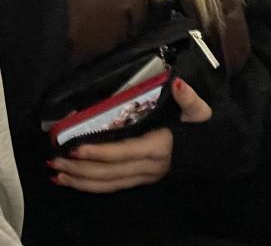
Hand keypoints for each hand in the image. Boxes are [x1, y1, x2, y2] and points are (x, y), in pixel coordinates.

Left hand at [49, 78, 211, 193]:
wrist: (217, 153)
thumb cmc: (204, 128)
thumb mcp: (200, 111)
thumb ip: (188, 98)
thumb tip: (177, 83)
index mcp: (158, 147)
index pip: (124, 152)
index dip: (100, 153)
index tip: (75, 149)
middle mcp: (148, 166)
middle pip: (109, 172)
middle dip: (80, 169)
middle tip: (53, 160)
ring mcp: (143, 176)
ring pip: (108, 183)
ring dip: (80, 180)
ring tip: (54, 172)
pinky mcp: (139, 179)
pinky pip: (112, 186)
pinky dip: (90, 186)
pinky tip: (70, 181)